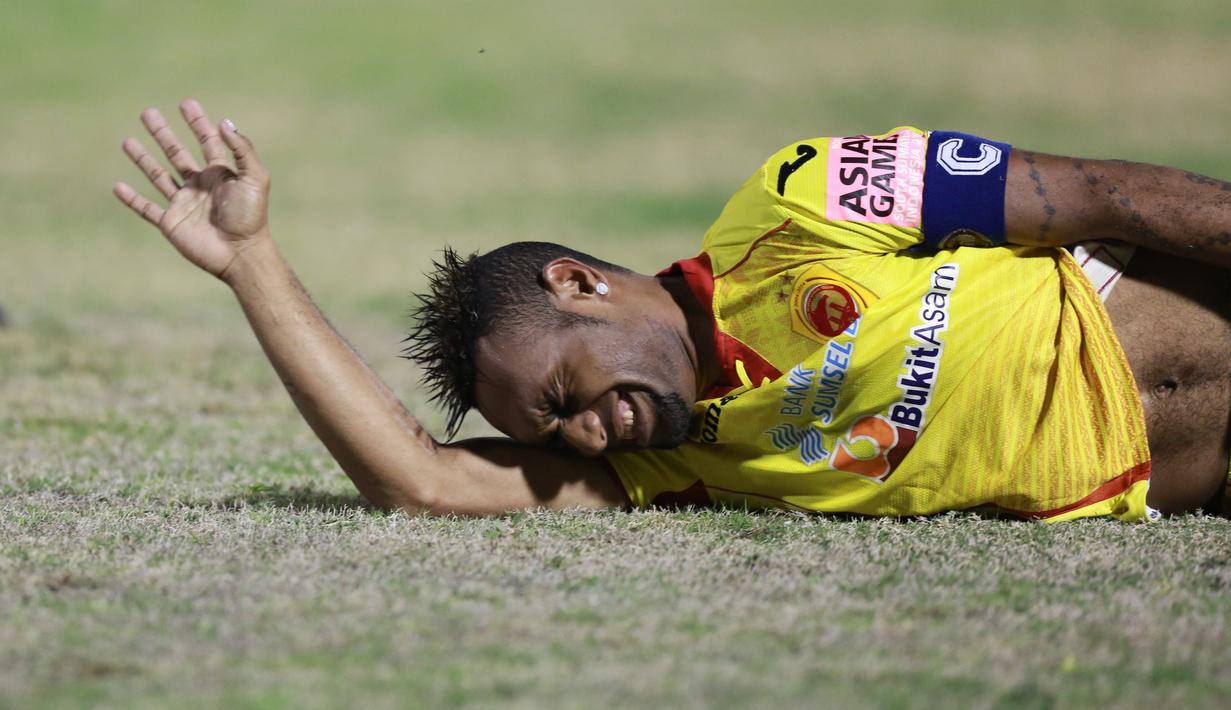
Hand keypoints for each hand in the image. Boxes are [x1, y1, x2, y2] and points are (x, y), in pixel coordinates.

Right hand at [113, 99, 270, 279]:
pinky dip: (131, 199)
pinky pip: (146, 209)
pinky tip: (117, 186)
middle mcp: (200, 186)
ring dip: (143, 159)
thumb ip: (242, 149)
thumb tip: (224, 122)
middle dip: (162, 133)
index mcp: (221, 174)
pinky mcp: (171, 223)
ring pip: (158, 176)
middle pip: (177, 153)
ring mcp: (184, 204)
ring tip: (127, 140)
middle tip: (147, 112)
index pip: (207, 141)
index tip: (186, 103)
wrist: (240, 253)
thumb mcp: (254, 177)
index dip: (198, 122)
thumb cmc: (251, 216)